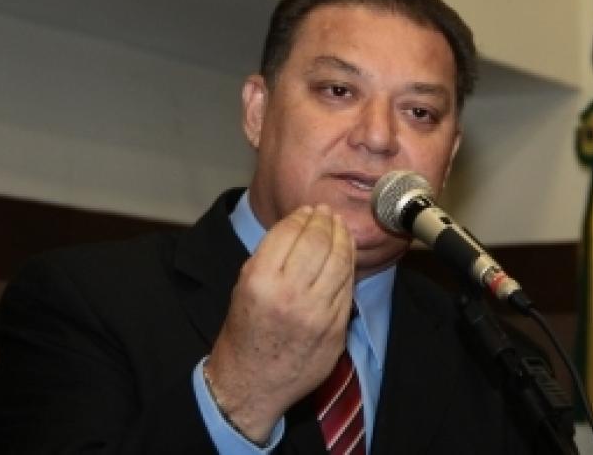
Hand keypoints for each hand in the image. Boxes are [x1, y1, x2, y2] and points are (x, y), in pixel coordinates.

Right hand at [204, 204, 355, 442]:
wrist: (251, 382)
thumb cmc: (245, 331)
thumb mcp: (244, 285)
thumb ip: (271, 255)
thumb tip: (301, 224)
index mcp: (260, 281)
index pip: (289, 232)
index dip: (302, 216)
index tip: (307, 210)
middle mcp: (290, 295)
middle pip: (319, 241)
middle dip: (324, 221)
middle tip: (326, 212)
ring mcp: (317, 313)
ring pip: (340, 261)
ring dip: (342, 237)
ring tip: (339, 226)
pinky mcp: (336, 328)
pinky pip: (347, 286)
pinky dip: (348, 264)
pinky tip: (345, 254)